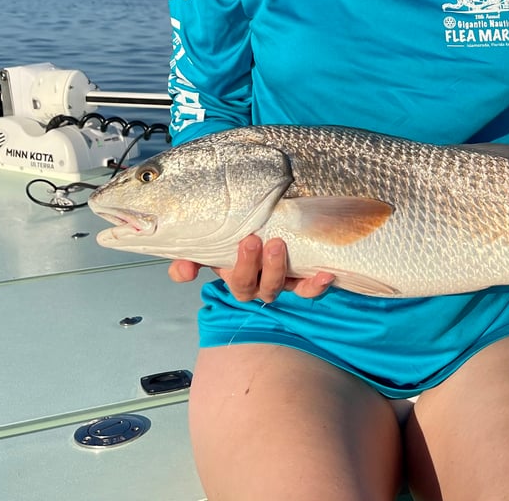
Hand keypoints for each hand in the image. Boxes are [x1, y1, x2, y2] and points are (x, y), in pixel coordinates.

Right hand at [167, 235, 333, 302]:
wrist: (264, 221)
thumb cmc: (236, 233)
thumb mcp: (211, 241)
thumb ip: (191, 255)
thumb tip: (183, 272)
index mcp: (236, 275)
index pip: (235, 281)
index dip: (237, 268)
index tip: (243, 241)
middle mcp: (258, 282)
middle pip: (256, 287)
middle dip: (254, 265)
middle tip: (256, 239)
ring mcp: (280, 281)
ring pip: (279, 287)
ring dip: (278, 271)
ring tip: (279, 245)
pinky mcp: (301, 278)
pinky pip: (308, 288)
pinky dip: (316, 285)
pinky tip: (325, 274)